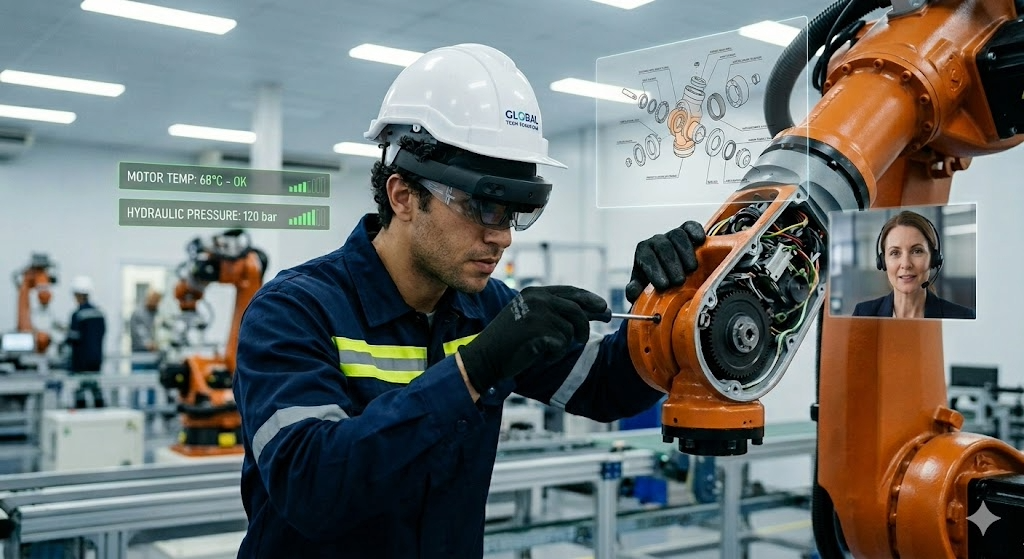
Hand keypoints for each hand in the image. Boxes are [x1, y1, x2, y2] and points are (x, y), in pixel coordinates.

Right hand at [458, 286, 608, 392]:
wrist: (486, 356)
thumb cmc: (510, 340)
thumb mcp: (532, 317)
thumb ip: (556, 310)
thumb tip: (595, 309)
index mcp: (535, 292)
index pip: (571, 292)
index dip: (590, 300)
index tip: (603, 309)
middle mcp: (538, 299)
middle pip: (577, 309)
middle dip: (587, 324)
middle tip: (587, 336)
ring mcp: (538, 314)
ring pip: (571, 330)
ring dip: (565, 343)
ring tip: (548, 348)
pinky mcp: (538, 331)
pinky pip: (561, 344)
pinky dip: (554, 353)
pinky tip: (540, 353)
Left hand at [625, 221, 705, 303]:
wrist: (671, 276)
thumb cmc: (656, 284)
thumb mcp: (643, 290)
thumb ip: (636, 291)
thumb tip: (633, 290)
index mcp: (643, 252)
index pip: (646, 257)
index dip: (654, 271)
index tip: (663, 285)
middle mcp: (656, 241)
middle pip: (663, 246)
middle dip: (671, 264)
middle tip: (679, 281)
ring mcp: (672, 234)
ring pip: (678, 235)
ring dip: (686, 252)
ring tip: (691, 269)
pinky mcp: (687, 230)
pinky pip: (690, 226)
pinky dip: (695, 231)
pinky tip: (700, 241)